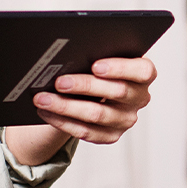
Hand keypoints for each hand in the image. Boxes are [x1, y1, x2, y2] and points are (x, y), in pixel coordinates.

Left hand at [6, 57, 155, 166]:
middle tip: (59, 81)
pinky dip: (62, 121)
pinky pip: (86, 132)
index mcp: (143, 74)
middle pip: (117, 92)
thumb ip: (97, 52)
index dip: (121, 68)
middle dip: (84, 85)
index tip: (96, 65)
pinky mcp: (110, 135)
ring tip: (43, 98)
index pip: (143, 71)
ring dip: (66, 106)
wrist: (94, 91)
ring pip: (97, 115)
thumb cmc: (98, 67)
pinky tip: (46, 111)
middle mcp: (139, 98)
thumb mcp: (103, 55)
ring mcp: (126, 120)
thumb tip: (69, 53)